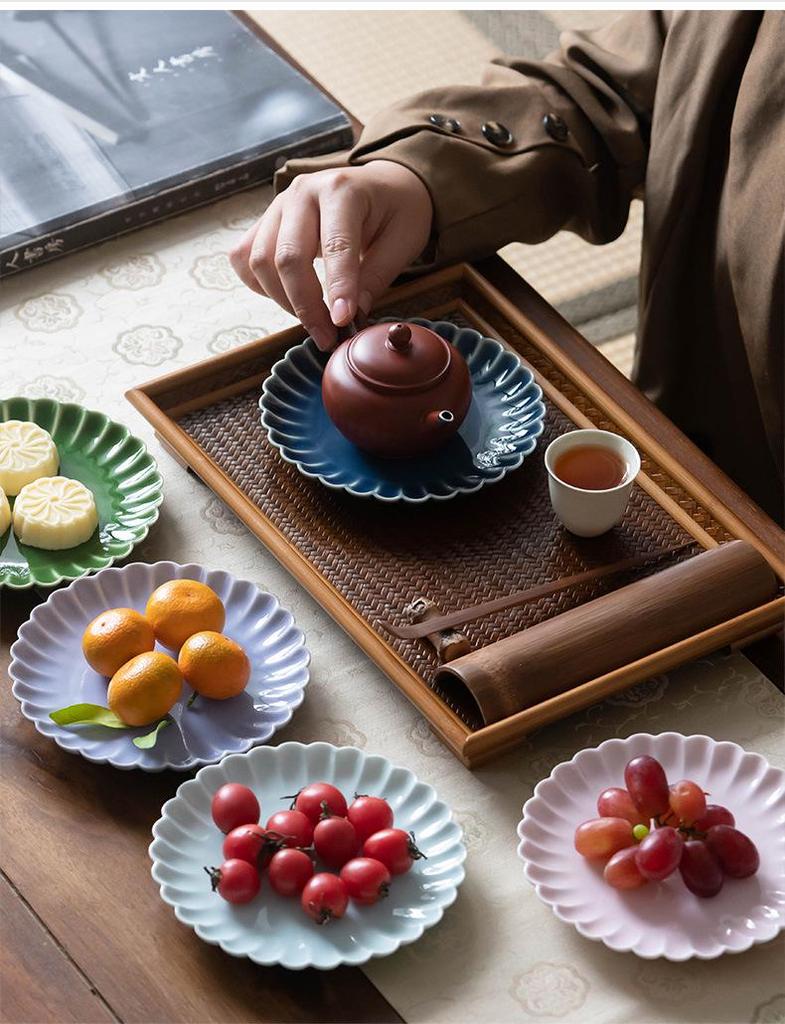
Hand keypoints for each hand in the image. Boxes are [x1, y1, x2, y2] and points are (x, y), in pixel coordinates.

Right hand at [229, 161, 432, 349]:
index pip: (335, 246)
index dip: (338, 289)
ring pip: (260, 261)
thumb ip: (377, 276)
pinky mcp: (265, 221)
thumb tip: (351, 314)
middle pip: (288, 256)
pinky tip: (288, 298)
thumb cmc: (397, 210)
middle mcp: (303, 192)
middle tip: (327, 336)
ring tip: (313, 321)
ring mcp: (278, 205)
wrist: (382, 185)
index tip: (343, 323)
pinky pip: (245, 258)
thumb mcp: (404, 240)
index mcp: (342, 190)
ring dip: (283, 301)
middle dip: (306, 306)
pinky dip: (261, 286)